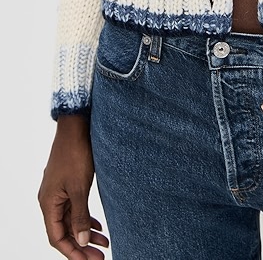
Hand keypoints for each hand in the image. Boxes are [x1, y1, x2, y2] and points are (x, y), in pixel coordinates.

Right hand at [38, 115, 108, 258]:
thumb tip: (81, 241)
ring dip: (86, 233)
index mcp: (48, 203)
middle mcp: (50, 200)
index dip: (72, 252)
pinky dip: (86, 218)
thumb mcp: (79, 188)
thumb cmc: (75, 154)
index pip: (57, 237)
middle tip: (100, 256)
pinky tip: (98, 226)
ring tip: (104, 243)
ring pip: (71, 220)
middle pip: (64, 231)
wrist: (76, 127)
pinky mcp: (68, 185)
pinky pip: (75, 208)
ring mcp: (59, 192)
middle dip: (81, 246)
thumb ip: (80, 216)